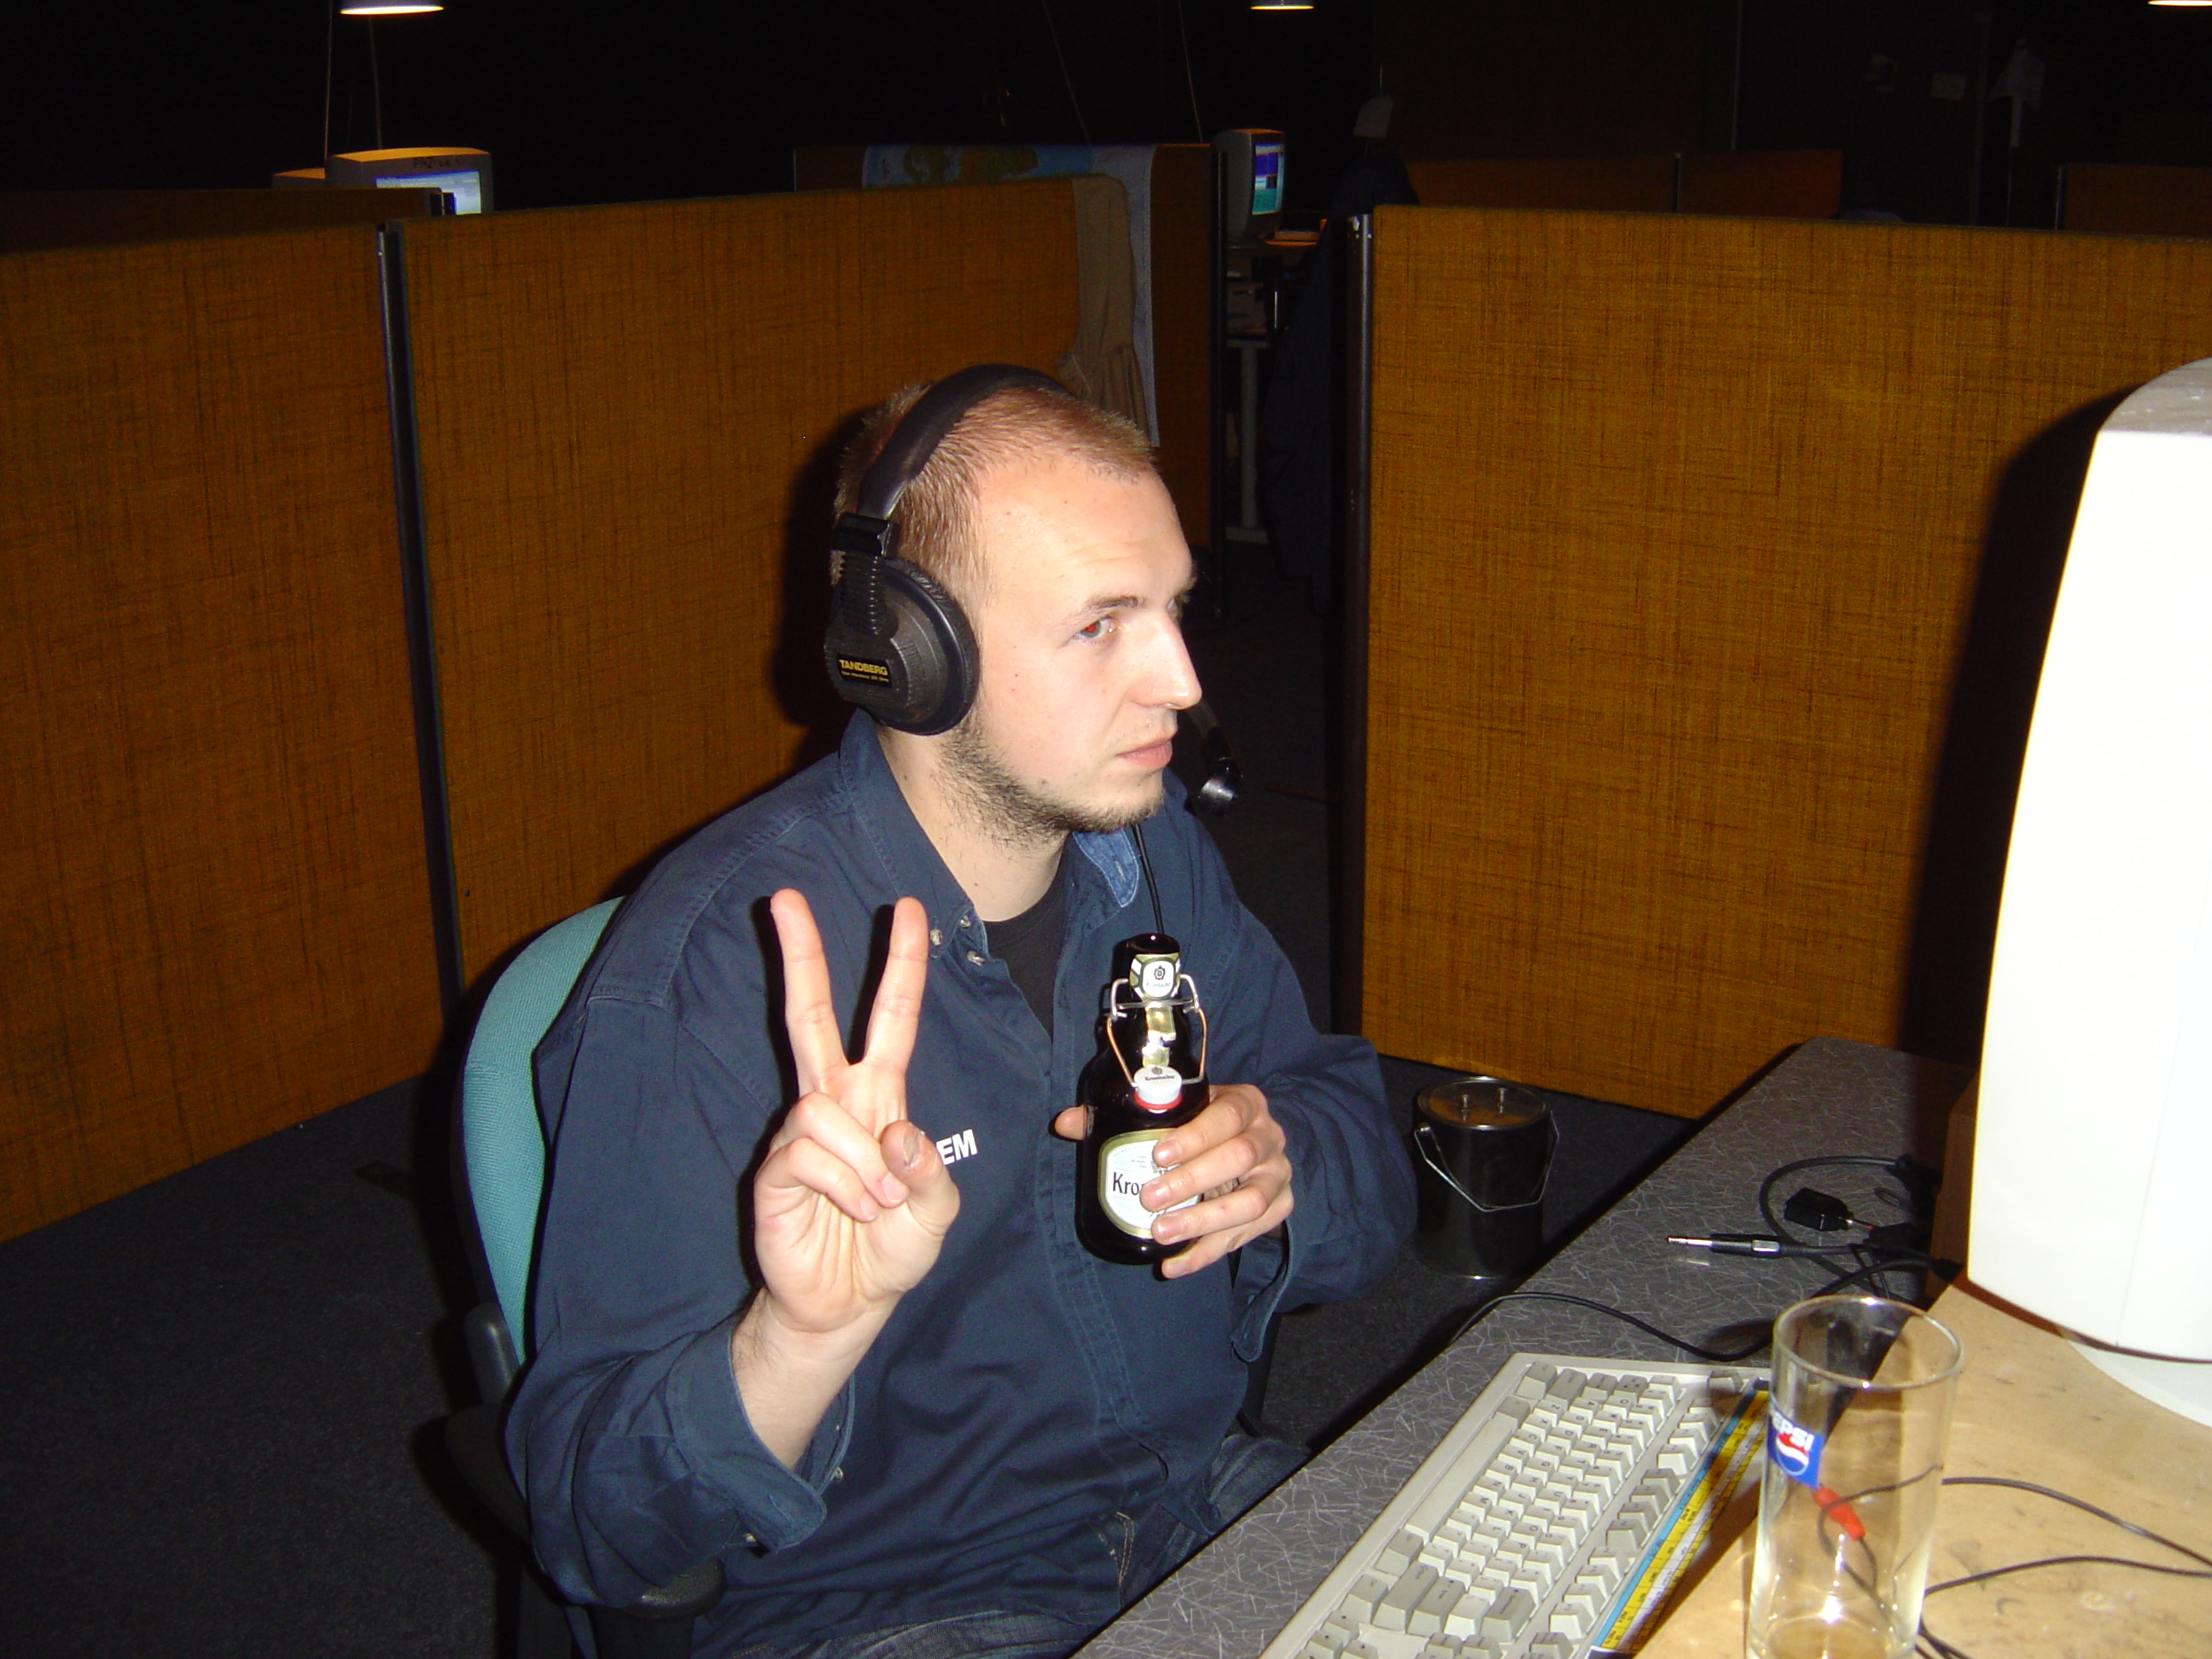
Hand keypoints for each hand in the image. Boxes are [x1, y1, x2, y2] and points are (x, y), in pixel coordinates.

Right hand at [751, 890, 960, 1339]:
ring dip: (864, 1166)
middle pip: (809, 1015)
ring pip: (823, 1109)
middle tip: (783, 896)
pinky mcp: (774, 1169)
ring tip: (874, 1206)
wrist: (848, 1307)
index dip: (900, 964)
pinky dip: (843, 1185)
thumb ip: (927, 1169)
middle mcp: (834, 1102)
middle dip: (799, 955)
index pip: (891, 1018)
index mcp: (879, 1098)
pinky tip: (849, 1211)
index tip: (904, 908)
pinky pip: (807, 1153)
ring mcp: (799, 1133)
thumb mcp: (936, 1210)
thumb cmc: (891, 1249)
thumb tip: (894, 1132)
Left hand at [1052, 1083, 1292, 1278]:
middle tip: (1149, 1198)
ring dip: (1203, 1221)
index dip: (1194, 1136)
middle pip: (1239, 1157)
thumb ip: (1121, 1115)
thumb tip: (1067, 1123)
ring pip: (1251, 1201)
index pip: (1227, 1115)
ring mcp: (1278, 1174)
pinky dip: (1208, 1253)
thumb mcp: (1173, 1113)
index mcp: (1244, 1104)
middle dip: (1192, 1181)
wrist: (1250, 1148)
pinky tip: (1174, 1265)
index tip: (1156, 1155)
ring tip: (1162, 1234)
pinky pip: (1249, 1235)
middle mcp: (1269, 1136)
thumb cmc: (1202, 1126)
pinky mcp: (1280, 1208)